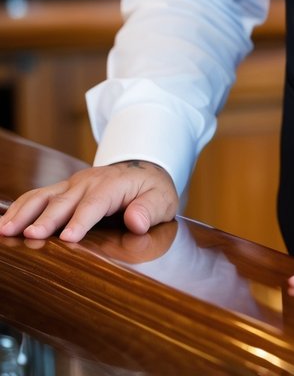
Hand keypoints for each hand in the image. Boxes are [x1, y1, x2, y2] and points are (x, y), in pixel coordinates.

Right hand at [0, 160, 177, 242]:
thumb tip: (137, 221)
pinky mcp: (61, 191)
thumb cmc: (152, 189)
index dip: (81, 220)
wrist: (142, 169)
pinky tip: (3, 223)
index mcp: (113, 184)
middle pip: (63, 201)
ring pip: (43, 196)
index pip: (96, 203)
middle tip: (28, 236)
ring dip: (23, 212)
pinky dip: (17, 208)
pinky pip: (36, 198)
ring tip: (4, 230)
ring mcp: (71, 185)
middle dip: (46, 219)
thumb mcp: (163, 199)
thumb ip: (150, 209)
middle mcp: (87, 182)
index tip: (68, 237)